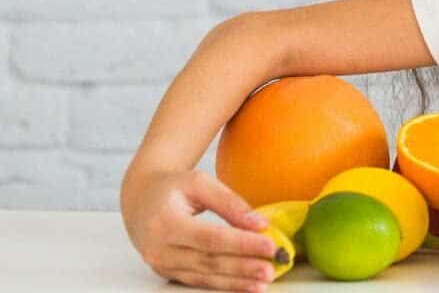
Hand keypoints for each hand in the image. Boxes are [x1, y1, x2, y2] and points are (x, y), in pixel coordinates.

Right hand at [121, 169, 279, 291]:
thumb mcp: (199, 182)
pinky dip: (223, 284)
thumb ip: (229, 202)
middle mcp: (159, 249)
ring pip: (204, 276)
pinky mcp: (167, 272)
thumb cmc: (172, 188)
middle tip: (272, 268)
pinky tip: (245, 285)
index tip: (270, 245)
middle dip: (243, 267)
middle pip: (209, 261)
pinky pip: (198, 281)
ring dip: (236, 281)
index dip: (241, 243)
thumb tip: (259, 223)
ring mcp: (161, 264)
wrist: (140, 200)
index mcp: (165, 223)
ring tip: (263, 282)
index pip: (210, 238)